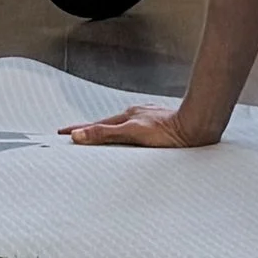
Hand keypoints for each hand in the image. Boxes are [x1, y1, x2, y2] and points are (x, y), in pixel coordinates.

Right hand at [59, 107, 220, 147]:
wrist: (197, 128)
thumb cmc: (168, 133)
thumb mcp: (132, 133)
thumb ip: (105, 134)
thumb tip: (78, 135)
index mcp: (127, 116)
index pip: (96, 126)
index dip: (78, 130)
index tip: (61, 133)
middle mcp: (136, 115)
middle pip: (108, 125)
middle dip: (90, 132)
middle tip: (73, 137)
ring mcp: (148, 120)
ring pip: (123, 128)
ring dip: (108, 134)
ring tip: (97, 140)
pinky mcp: (159, 126)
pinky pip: (136, 131)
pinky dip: (126, 136)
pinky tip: (130, 141)